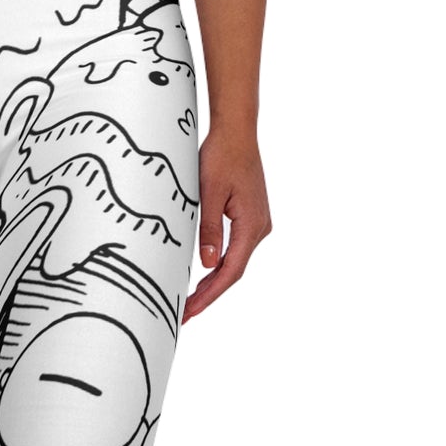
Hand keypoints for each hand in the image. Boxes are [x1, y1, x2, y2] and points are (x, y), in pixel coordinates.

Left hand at [185, 133, 271, 323]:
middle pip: (234, 271)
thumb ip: (209, 230)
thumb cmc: (222, 156)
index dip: (210, 295)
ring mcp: (257, 223)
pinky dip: (220, 265)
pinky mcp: (251, 218)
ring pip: (235, 262)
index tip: (191, 310)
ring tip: (191, 300)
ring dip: (214, 282)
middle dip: (210, 294)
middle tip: (185, 313)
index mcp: (251, 225)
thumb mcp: (209, 193)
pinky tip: (206, 275)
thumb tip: (209, 264)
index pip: (231, 271)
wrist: (237, 132)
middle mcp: (259, 228)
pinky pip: (236, 249)